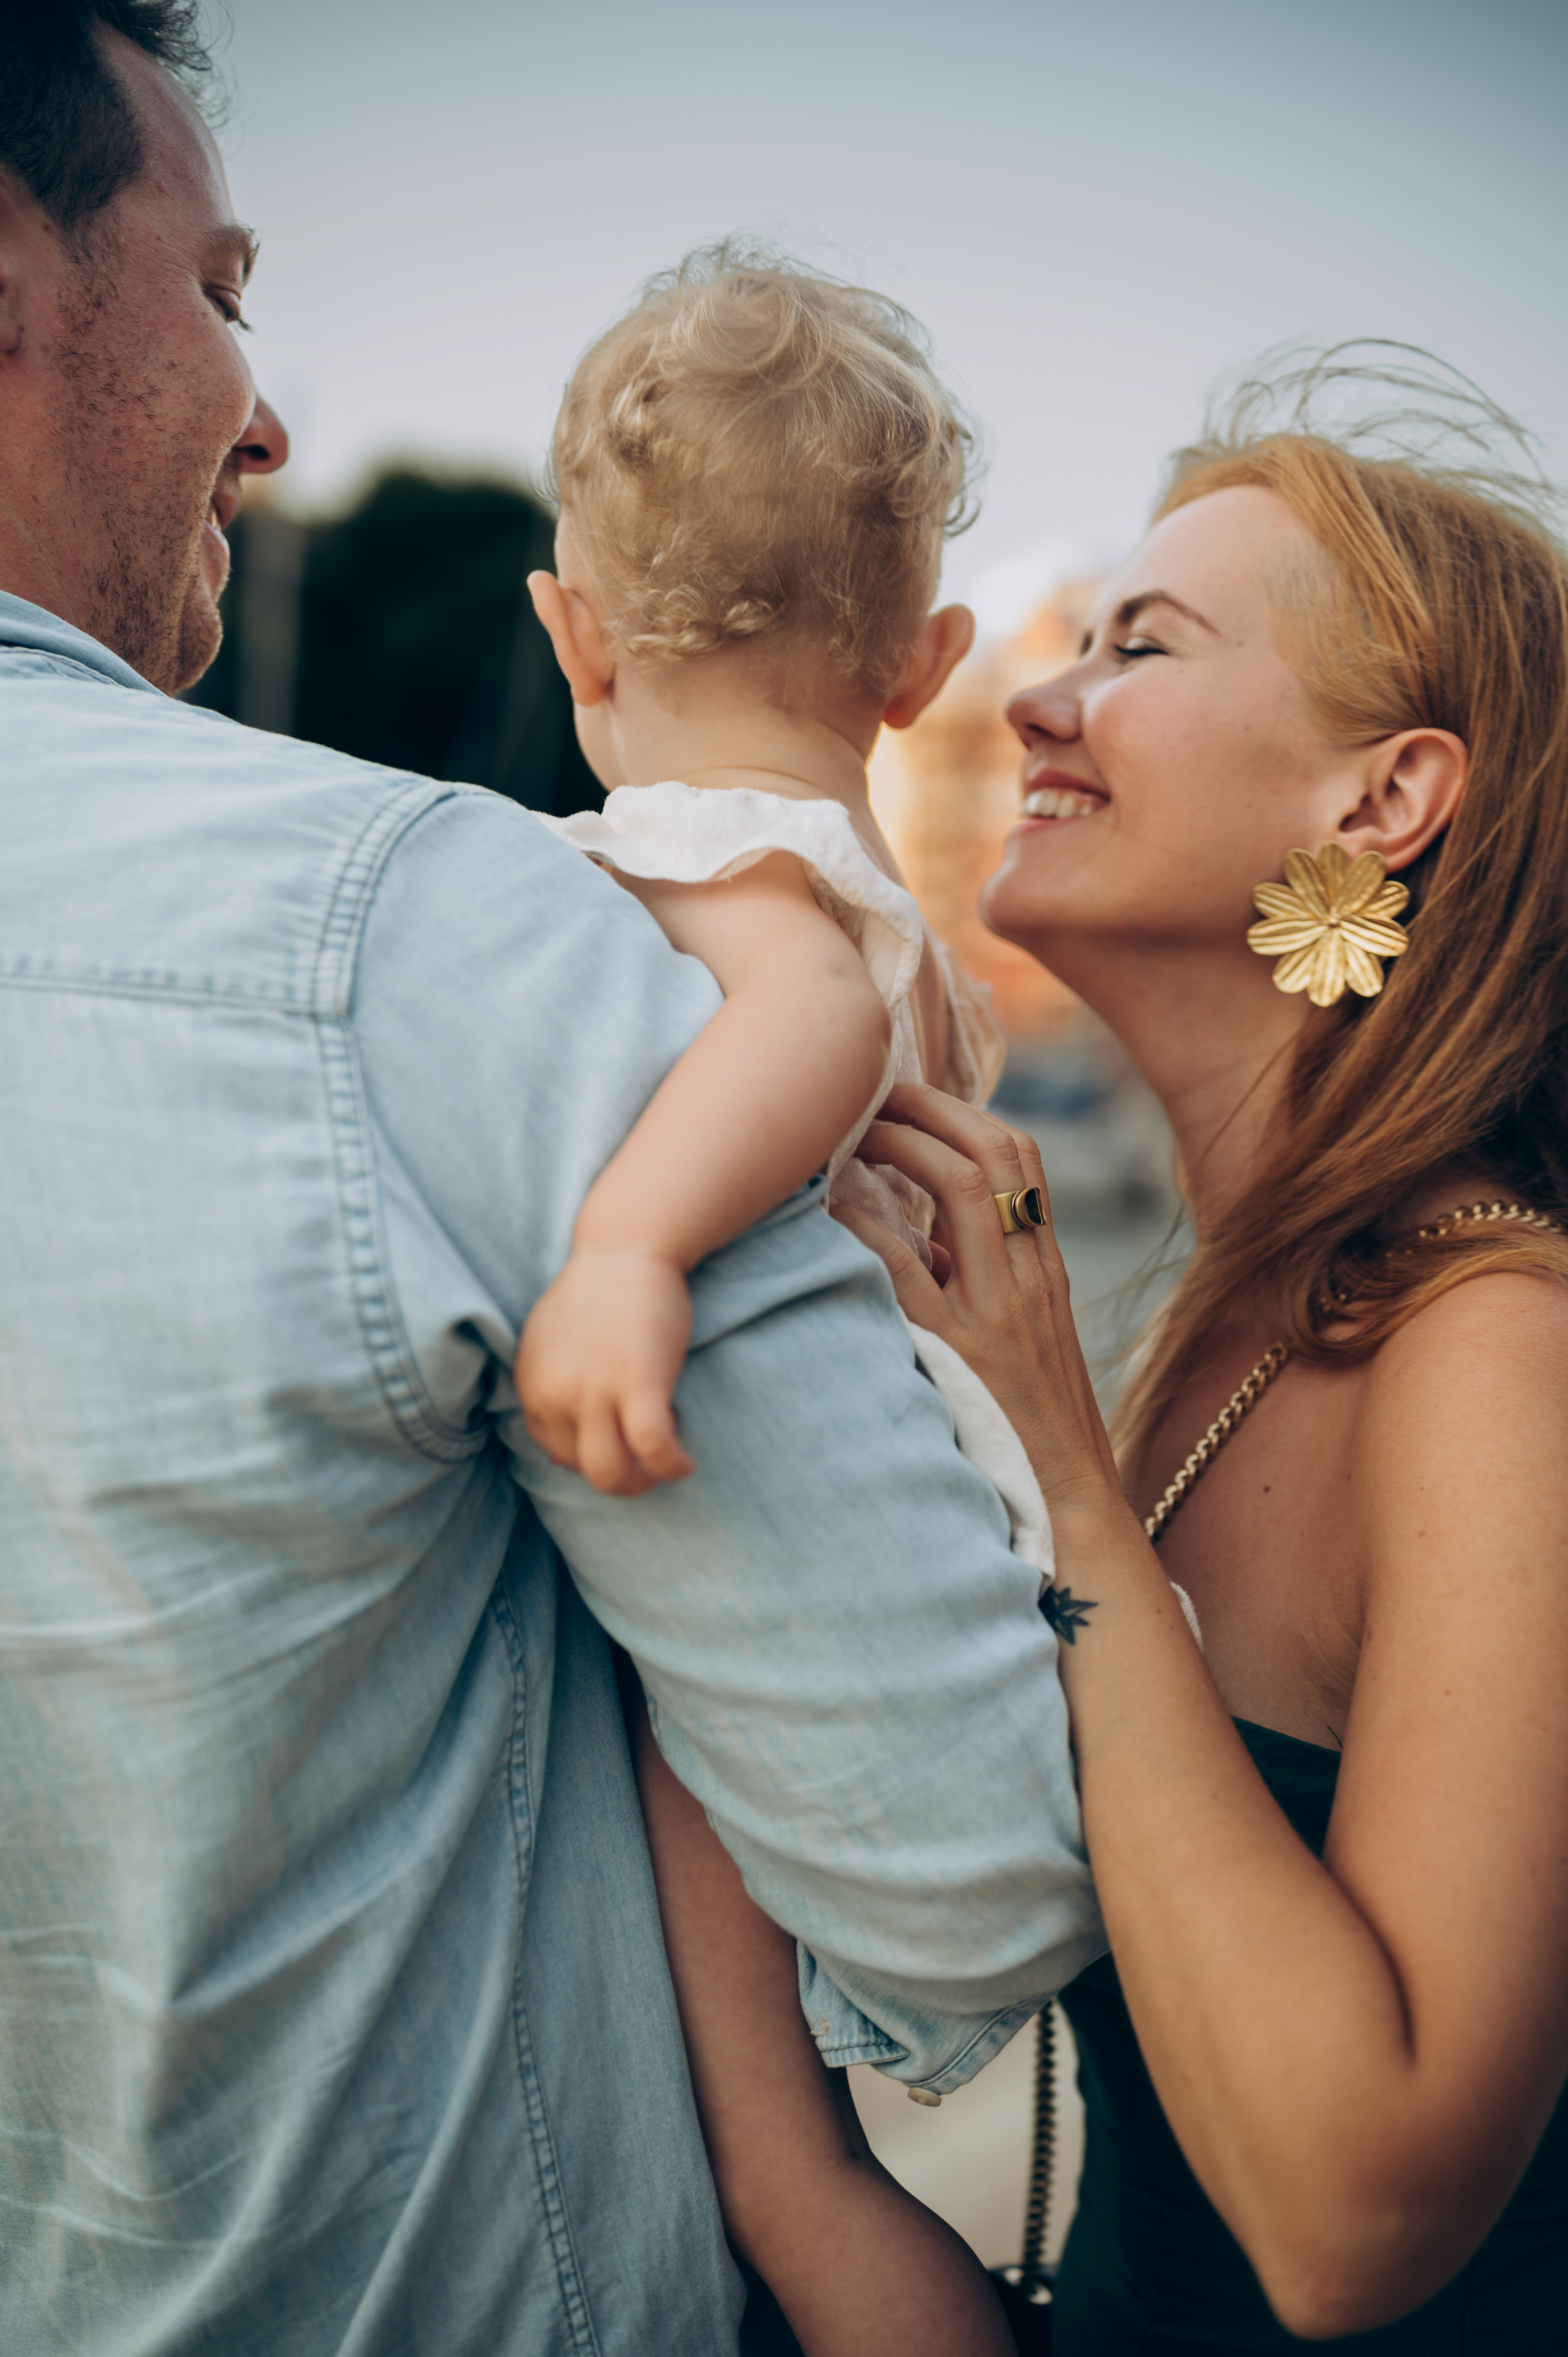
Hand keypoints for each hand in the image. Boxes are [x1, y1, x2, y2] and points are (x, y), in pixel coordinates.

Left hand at [516, 1249, 695, 1495]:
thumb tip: (558, 1454)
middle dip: (619, 1478)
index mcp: (531, 1386)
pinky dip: (671, 1466)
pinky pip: (653, 1449)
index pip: (555, 1451)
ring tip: (665, 1468)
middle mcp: (555, 1394)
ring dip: (642, 1483)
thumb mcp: (549, 1345)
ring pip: (611, 1474)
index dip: (592, 1455)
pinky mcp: (638, 1382)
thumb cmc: (597, 1293)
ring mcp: (594, 1390)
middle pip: (583, 1470)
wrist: (625, 1249)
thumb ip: (549, 1392)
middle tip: (647, 1466)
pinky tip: (684, 1462)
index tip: (620, 1441)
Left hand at [832, 1083, 1121, 1518]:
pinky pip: (910, 1267)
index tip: (908, 1097)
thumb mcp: (1015, 1336)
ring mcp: (1000, 1310)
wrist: (1066, 1503)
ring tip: (856, 1132)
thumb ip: (975, 1279)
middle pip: (997, 1151)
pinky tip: (834, 1207)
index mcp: (1043, 1267)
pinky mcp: (960, 1351)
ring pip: (969, 1188)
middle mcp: (1030, 1276)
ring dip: (907, 1144)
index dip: (962, 1110)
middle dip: (931, 1108)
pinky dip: (870, 1225)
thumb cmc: (1026, 1423)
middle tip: (872, 1092)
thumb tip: (910, 1234)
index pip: (1020, 1156)